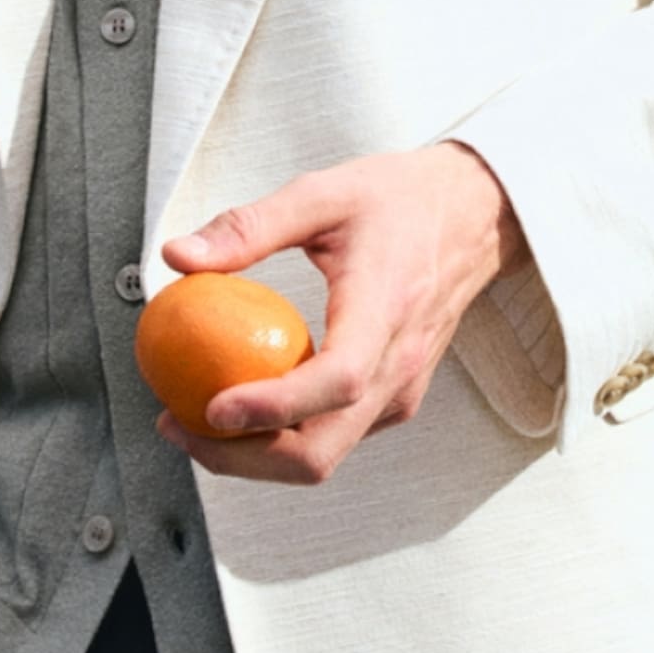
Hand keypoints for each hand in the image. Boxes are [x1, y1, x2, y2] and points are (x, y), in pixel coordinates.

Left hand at [154, 141, 527, 485]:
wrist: (476, 216)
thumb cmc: (402, 201)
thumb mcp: (321, 195)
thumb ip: (249, 227)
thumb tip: (178, 258)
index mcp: (386, 311)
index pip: (336, 381)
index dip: (273, 407)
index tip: (213, 408)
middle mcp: (398, 366)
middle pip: (321, 450)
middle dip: (242, 458)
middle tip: (177, 425)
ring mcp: (400, 390)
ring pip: (324, 455)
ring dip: (256, 456)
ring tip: (195, 421)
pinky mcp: (393, 398)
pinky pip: (335, 436)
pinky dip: (282, 437)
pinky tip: (243, 404)